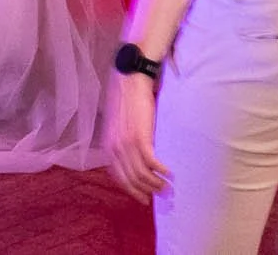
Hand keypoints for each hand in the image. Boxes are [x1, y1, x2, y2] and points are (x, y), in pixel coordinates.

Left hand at [105, 73, 168, 201]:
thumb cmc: (126, 99)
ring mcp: (126, 144)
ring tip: (168, 187)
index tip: (144, 198)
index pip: (119, 177)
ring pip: (141, 174)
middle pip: (131, 179)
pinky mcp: (140, 137)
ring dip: (156, 184)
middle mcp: (114, 148)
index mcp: (108, 146)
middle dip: (146, 191)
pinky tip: (169, 173)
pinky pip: (151, 163)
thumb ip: (121, 141)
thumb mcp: (118, 124)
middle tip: (160, 195)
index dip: (132, 190)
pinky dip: (161, 171)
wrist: (130, 79)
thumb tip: (134, 157)